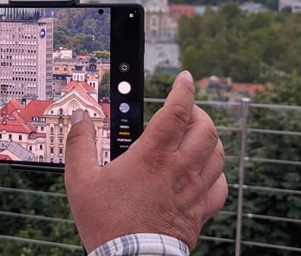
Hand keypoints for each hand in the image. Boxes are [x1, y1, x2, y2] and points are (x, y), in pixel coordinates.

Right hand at [65, 71, 227, 251]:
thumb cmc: (107, 223)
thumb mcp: (81, 180)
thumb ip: (80, 145)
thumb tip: (79, 119)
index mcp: (152, 156)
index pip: (177, 111)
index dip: (184, 89)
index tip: (184, 78)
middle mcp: (179, 169)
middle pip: (205, 129)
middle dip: (198, 112)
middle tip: (185, 110)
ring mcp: (194, 191)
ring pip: (217, 153)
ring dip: (209, 138)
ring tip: (194, 135)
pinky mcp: (200, 211)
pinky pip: (220, 185)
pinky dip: (216, 171)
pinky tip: (204, 171)